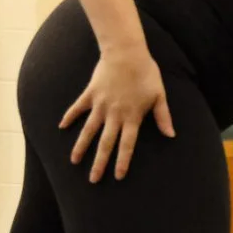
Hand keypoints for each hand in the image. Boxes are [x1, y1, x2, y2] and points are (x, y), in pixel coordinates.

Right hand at [60, 46, 174, 182]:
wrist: (126, 52)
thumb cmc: (146, 73)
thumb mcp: (159, 95)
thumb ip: (163, 116)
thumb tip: (171, 135)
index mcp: (132, 117)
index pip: (127, 145)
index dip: (122, 161)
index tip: (118, 176)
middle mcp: (114, 114)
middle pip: (105, 143)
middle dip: (99, 163)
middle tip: (93, 180)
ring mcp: (100, 105)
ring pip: (89, 130)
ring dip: (81, 146)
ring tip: (74, 161)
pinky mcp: (91, 94)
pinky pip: (78, 108)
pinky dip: (69, 116)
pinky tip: (62, 127)